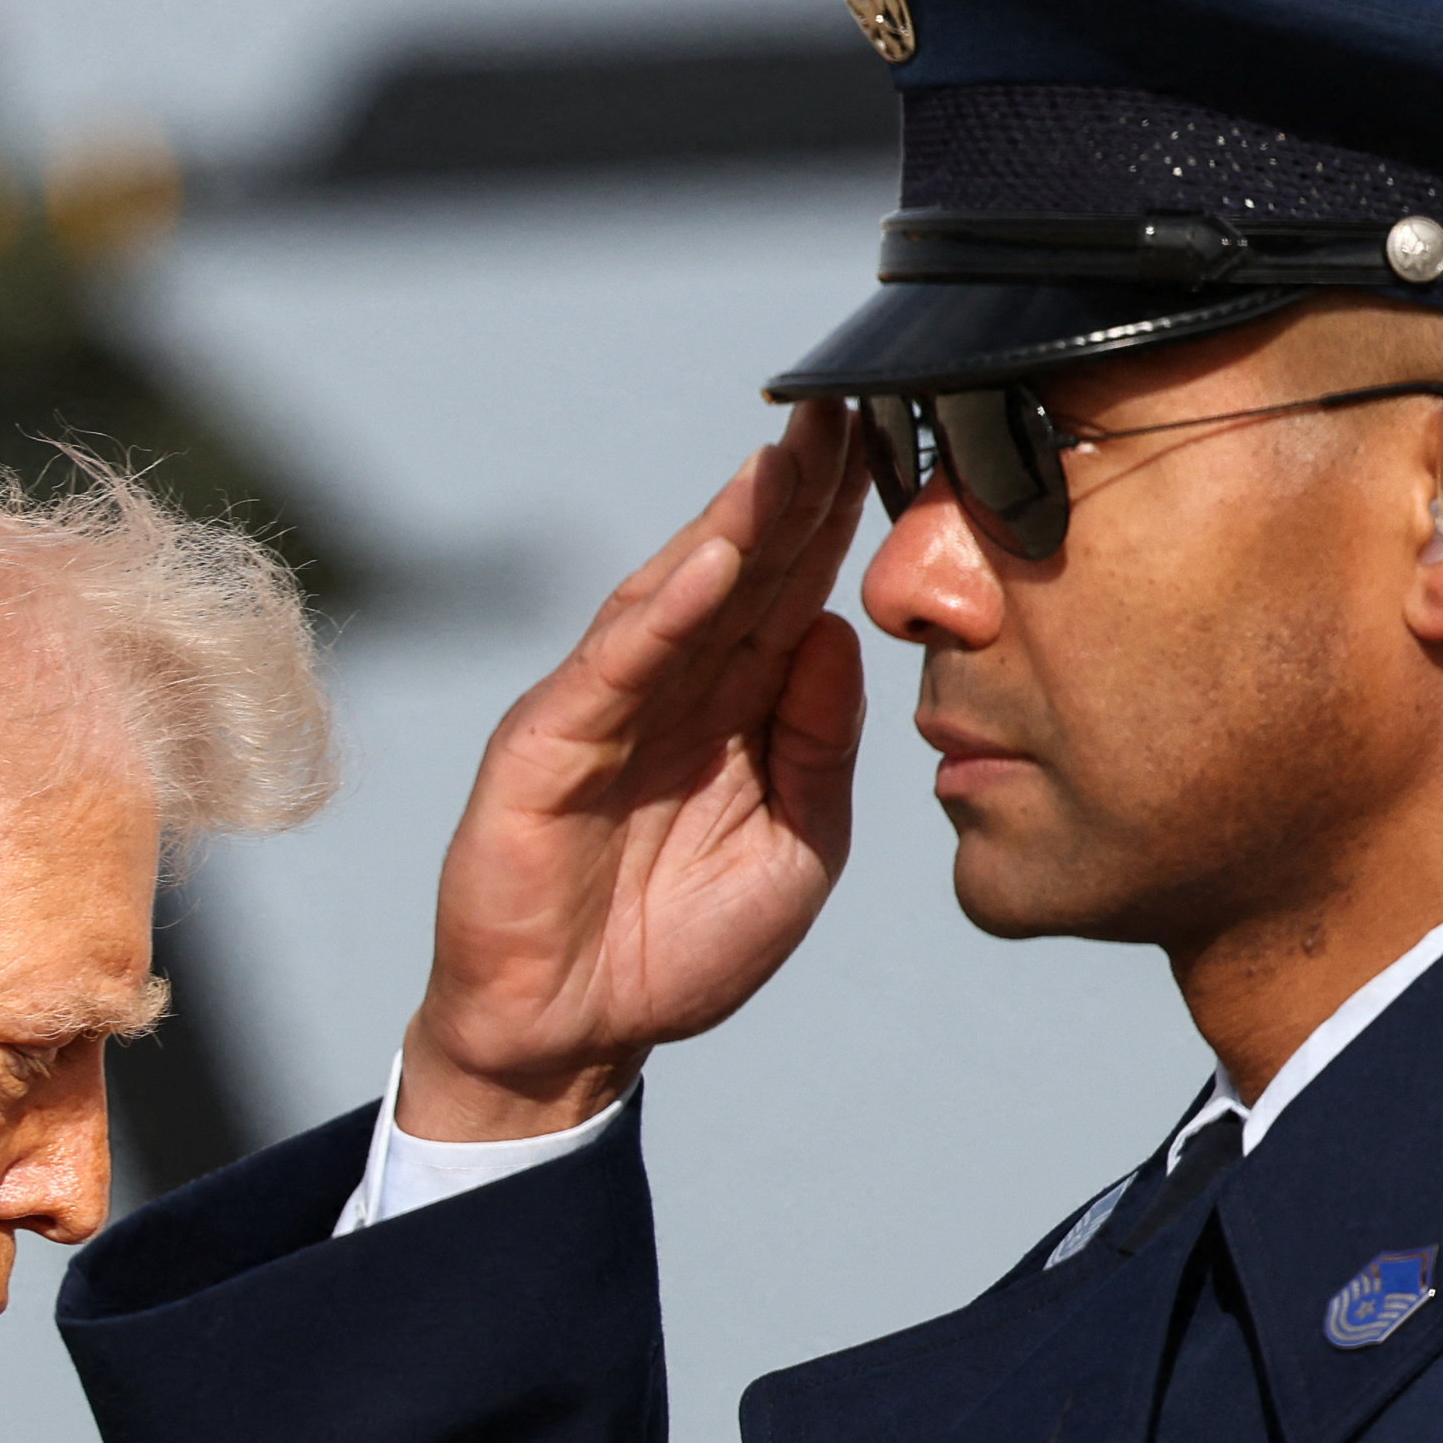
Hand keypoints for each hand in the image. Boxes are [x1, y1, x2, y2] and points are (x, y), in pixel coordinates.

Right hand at [399, 414, 869, 1140]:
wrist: (572, 1035)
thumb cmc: (678, 946)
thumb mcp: (796, 849)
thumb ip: (819, 745)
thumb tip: (838, 633)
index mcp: (732, 708)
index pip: (791, 593)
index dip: (837, 521)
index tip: (895, 443)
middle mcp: (670, 689)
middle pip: (740, 569)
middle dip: (795, 489)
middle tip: (851, 408)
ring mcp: (604, 708)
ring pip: (678, 595)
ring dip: (734, 522)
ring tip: (791, 456)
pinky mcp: (548, 745)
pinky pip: (614, 666)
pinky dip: (662, 609)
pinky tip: (711, 556)